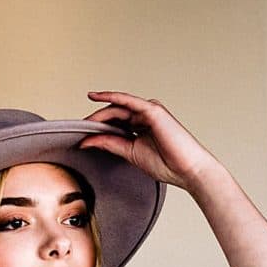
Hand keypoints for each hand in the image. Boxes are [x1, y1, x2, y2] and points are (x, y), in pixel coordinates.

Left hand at [78, 91, 220, 193]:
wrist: (187, 169)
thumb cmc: (167, 164)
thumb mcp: (130, 153)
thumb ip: (110, 144)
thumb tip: (87, 140)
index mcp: (141, 126)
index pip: (115, 122)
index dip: (98, 127)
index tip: (82, 135)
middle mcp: (145, 115)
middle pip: (114, 113)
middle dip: (96, 119)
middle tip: (78, 127)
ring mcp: (149, 111)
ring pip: (118, 107)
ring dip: (100, 112)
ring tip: (84, 121)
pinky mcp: (152, 109)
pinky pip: (127, 100)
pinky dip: (111, 98)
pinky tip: (96, 97)